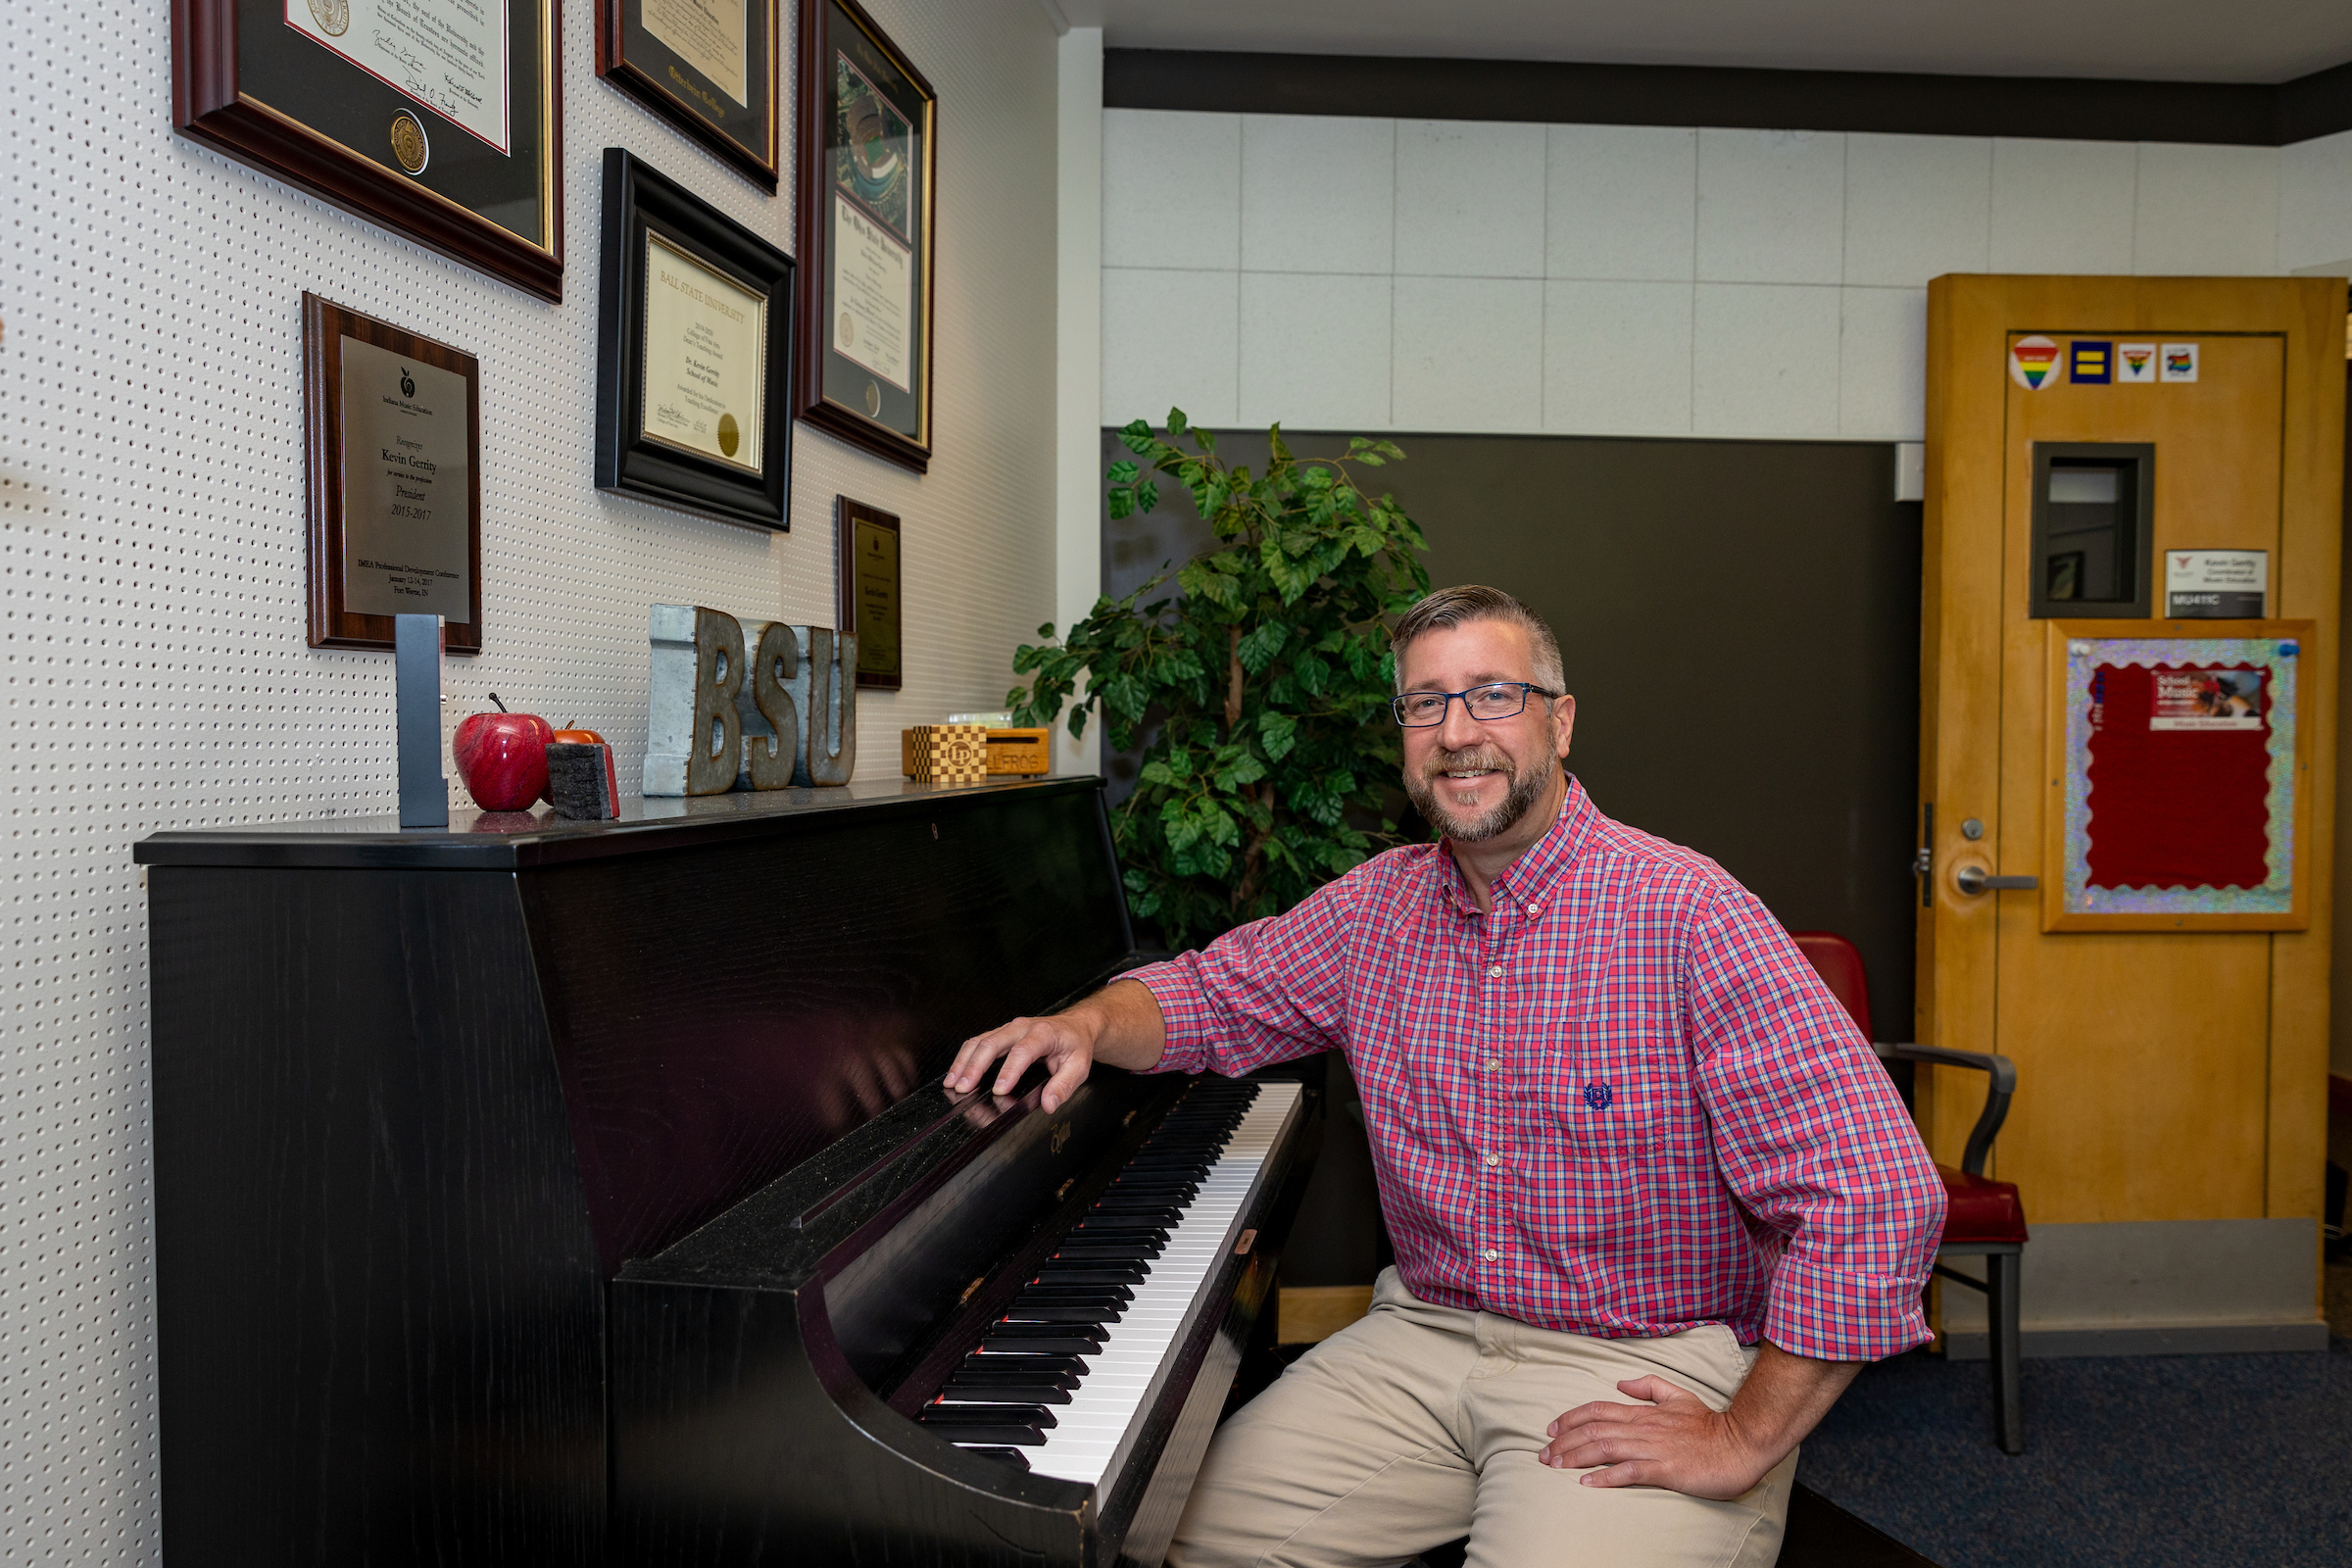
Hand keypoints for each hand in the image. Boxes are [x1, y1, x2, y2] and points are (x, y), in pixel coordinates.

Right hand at [945, 1011, 1098, 1112]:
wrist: (1076, 1026)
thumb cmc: (1075, 1045)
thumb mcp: (1079, 1066)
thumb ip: (1064, 1086)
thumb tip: (1048, 1104)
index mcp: (1043, 1033)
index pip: (1023, 1051)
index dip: (1009, 1071)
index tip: (1000, 1090)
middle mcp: (1022, 1027)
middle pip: (992, 1043)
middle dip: (975, 1066)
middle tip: (964, 1088)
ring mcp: (1009, 1029)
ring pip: (980, 1041)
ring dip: (964, 1062)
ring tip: (952, 1083)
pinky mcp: (1000, 1033)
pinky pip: (977, 1043)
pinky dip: (964, 1058)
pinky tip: (956, 1073)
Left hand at [1538, 1376, 1773, 1499]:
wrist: (1740, 1445)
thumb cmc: (1710, 1425)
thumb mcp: (1679, 1395)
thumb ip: (1649, 1386)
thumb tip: (1621, 1384)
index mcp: (1645, 1412)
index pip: (1598, 1409)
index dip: (1571, 1418)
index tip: (1551, 1429)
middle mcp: (1643, 1427)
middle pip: (1594, 1429)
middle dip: (1564, 1442)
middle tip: (1543, 1455)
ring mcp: (1653, 1448)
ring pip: (1605, 1448)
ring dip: (1576, 1457)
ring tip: (1555, 1467)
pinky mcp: (1665, 1470)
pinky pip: (1629, 1472)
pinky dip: (1606, 1477)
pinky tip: (1587, 1483)